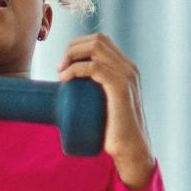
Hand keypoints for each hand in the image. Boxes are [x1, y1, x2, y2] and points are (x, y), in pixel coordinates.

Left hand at [56, 33, 154, 187]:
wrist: (131, 150)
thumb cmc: (115, 132)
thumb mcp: (107, 106)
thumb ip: (98, 95)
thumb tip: (72, 93)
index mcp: (127, 68)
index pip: (101, 41)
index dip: (79, 45)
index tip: (64, 64)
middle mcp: (129, 67)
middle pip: (97, 40)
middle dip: (73, 47)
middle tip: (60, 68)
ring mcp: (126, 76)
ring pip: (95, 48)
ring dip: (72, 55)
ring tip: (60, 72)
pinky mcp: (120, 87)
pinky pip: (94, 68)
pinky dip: (75, 69)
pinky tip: (65, 77)